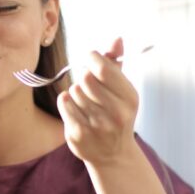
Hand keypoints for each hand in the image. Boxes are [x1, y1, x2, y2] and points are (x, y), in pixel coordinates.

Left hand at [57, 37, 138, 165]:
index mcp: (130, 98)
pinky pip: (64, 103)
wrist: (113, 155)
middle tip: (89, 85)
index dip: (92, 58)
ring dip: (77, 92)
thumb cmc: (117, 114)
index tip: (91, 59)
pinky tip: (76, 110)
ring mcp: (97, 126)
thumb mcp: (122, 90)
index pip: (103, 68)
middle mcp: (116, 113)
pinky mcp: (78, 134)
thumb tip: (117, 39)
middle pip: (86, 78)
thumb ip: (116, 64)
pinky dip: (67, 102)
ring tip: (86, 103)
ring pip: (74, 90)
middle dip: (85, 77)